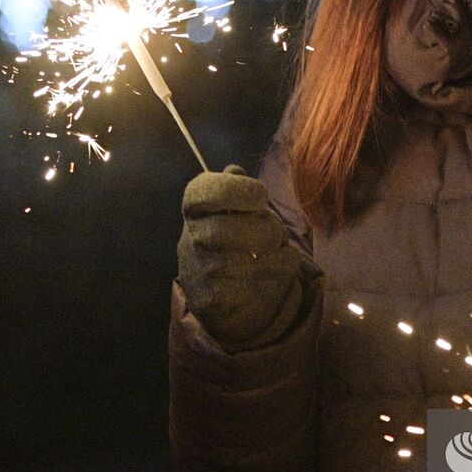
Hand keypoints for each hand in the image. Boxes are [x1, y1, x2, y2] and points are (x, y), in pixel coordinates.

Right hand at [177, 164, 302, 352]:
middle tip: (273, 230)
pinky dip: (281, 268)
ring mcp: (200, 273)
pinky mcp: (215, 300)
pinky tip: (275, 268)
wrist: (225, 302)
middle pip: (227, 228)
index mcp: (194, 213)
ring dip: (275, 248)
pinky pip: (262, 277)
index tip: (261, 195)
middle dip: (264, 226)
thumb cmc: (234, 246)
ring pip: (248, 256)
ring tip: (273, 249)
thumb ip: (233, 192)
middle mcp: (189, 241)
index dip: (233, 189)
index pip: (199, 192)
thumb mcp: (230, 214)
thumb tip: (234, 169)